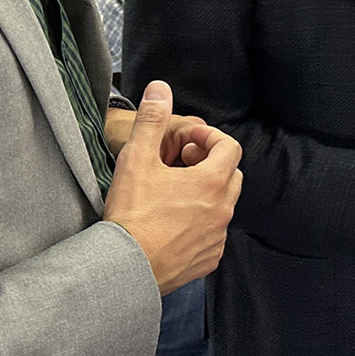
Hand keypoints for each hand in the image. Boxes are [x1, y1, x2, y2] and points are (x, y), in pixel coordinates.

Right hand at [103, 80, 242, 295]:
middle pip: (230, 174)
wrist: (125, 266)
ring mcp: (217, 237)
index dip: (209, 137)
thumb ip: (151, 119)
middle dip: (209, 162)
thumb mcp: (137, 158)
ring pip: (222, 205)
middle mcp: (223, 210)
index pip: (229, 147)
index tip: (186, 141)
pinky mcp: (208, 260)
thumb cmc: (132, 214)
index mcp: (212, 182)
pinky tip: (173, 222)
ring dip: (205, 193)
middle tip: (180, 162)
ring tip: (174, 191)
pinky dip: (200, 222)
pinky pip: (213, 234)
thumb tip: (160, 89)